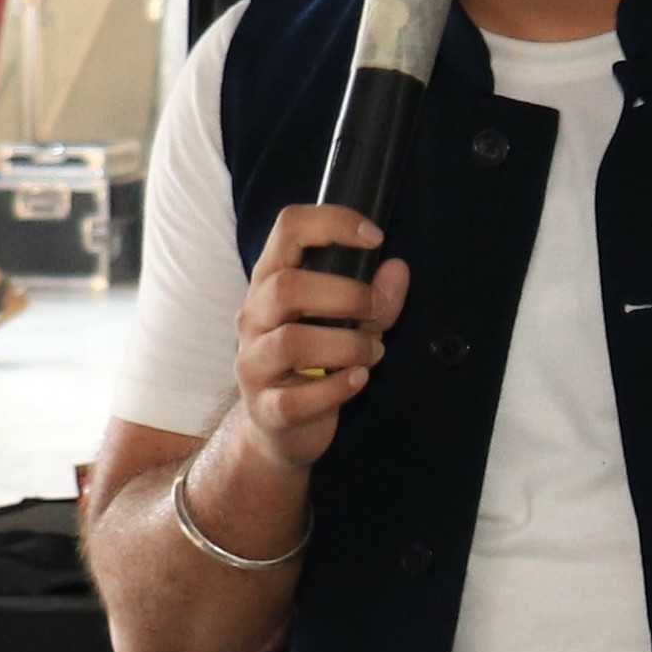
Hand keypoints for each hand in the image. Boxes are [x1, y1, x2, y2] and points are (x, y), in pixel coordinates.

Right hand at [231, 201, 410, 472]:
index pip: (287, 229)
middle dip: (346, 295)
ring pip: (292, 341)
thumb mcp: (349, 325)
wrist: (278, 429)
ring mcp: (254, 364)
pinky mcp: (266, 408)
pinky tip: (358, 380)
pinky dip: (338, 388)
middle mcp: (254, 317)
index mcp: (271, 283)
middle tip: (377, 312)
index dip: (333, 222)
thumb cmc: (314, 364)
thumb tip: (397, 269)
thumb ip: (375, 300)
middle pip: (286, 287)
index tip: (375, 238)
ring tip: (373, 352)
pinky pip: (297, 397)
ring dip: (348, 345)